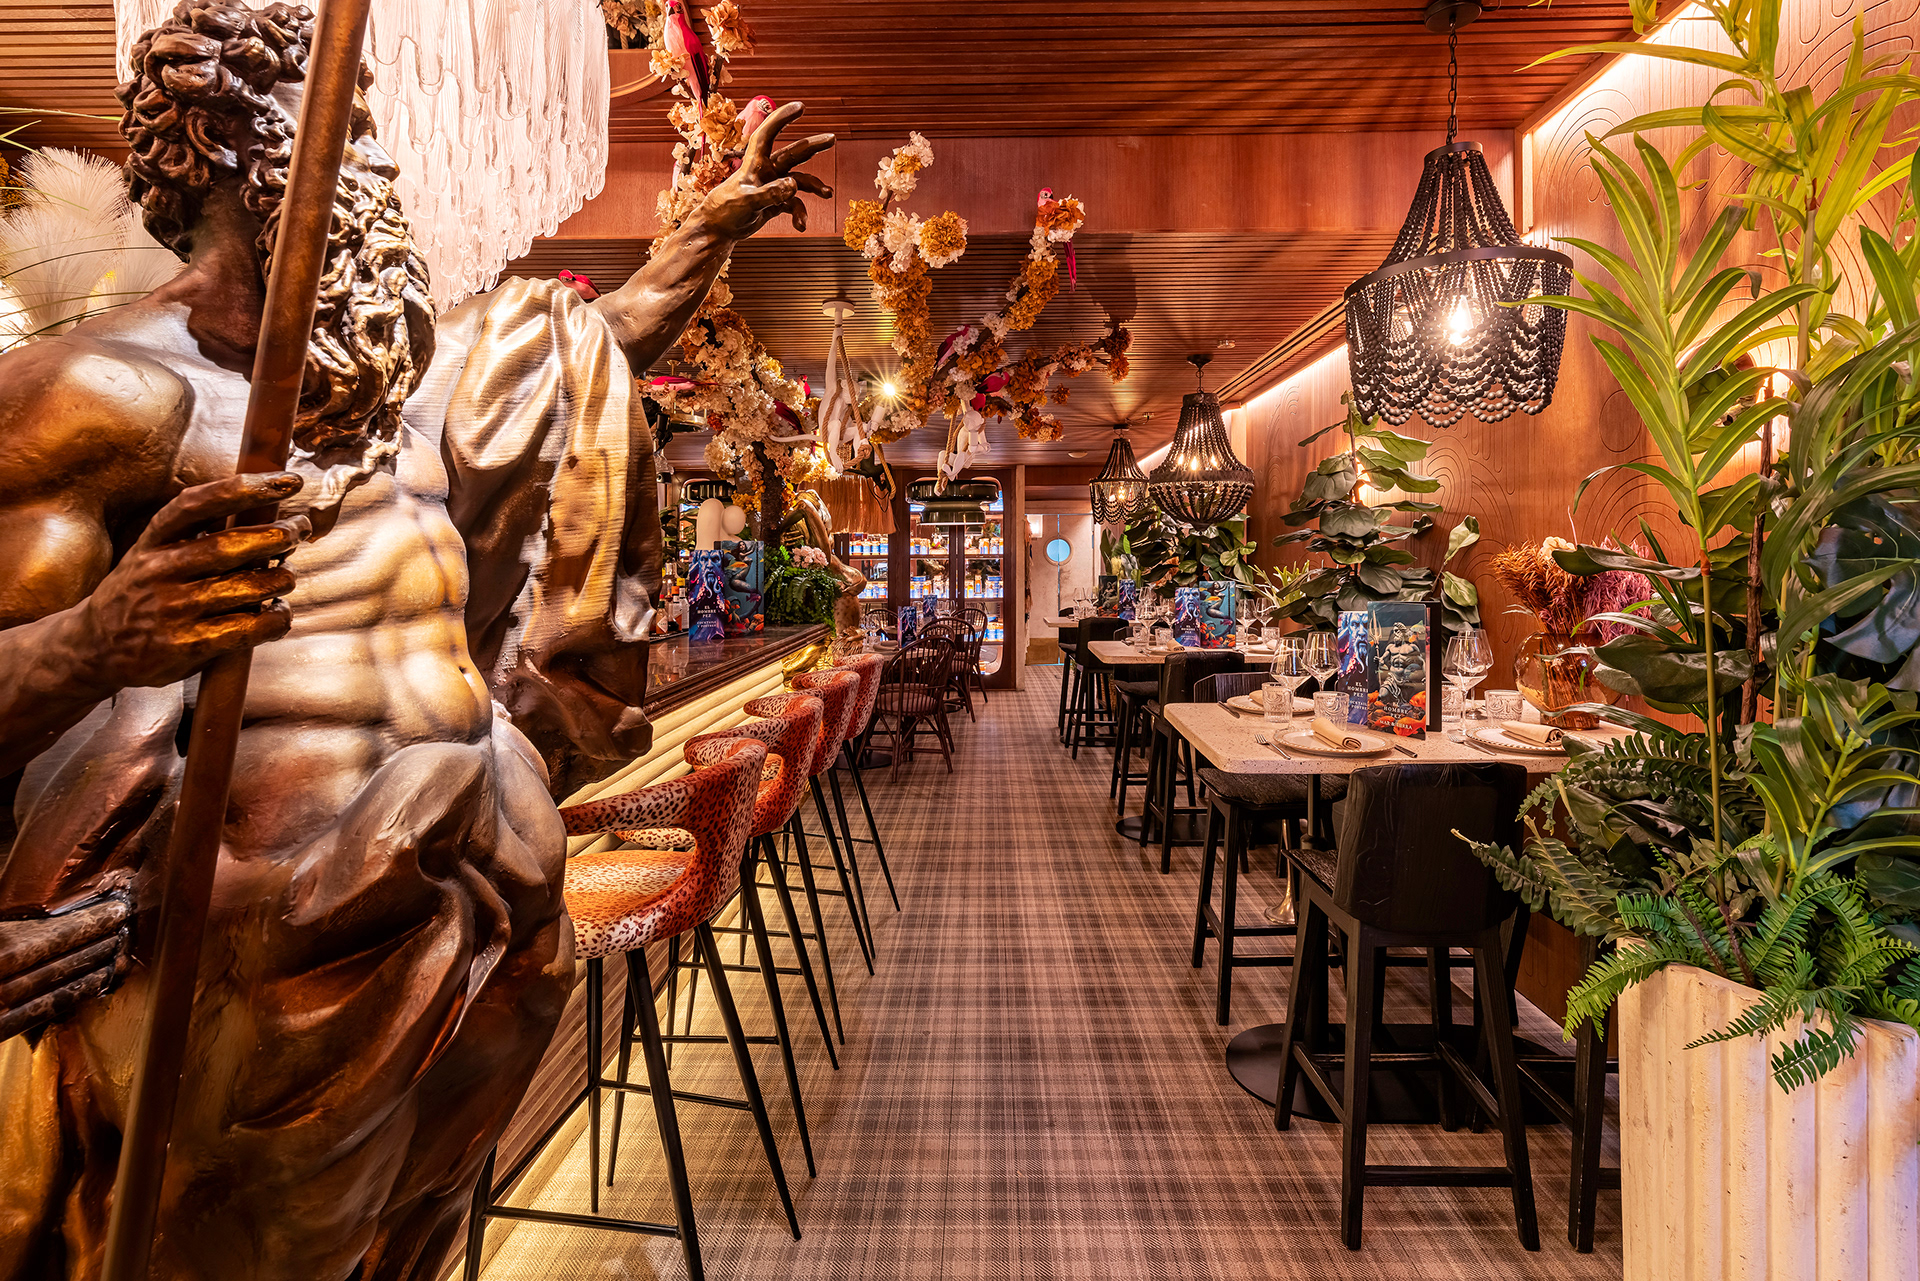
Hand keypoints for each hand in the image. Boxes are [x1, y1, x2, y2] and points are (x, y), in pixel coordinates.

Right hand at [69, 472, 311, 694]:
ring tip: (286, 577)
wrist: (95, 647)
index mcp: (153, 540)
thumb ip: (198, 534)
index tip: (288, 481)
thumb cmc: (143, 592)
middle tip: (299, 528)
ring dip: (281, 579)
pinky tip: (278, 613)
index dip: (246, 488)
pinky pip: (247, 628)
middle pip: (230, 546)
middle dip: (277, 535)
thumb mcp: (153, 551)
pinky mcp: (184, 646)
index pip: (198, 504)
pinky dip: (275, 619)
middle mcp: (159, 570)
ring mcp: (172, 610)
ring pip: (247, 588)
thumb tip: (270, 516)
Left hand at [702, 102, 833, 237]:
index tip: (800, 107)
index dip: (782, 118)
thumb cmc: (725, 210)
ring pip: (799, 180)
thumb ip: (770, 193)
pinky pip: (795, 205)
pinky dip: (800, 214)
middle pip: (793, 153)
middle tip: (831, 138)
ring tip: (827, 193)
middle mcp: (767, 171)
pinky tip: (800, 226)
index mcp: (755, 163)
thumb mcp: (747, 202)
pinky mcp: (776, 202)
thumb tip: (793, 185)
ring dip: (814, 186)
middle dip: (813, 146)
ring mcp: (773, 186)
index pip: (768, 134)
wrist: (719, 230)